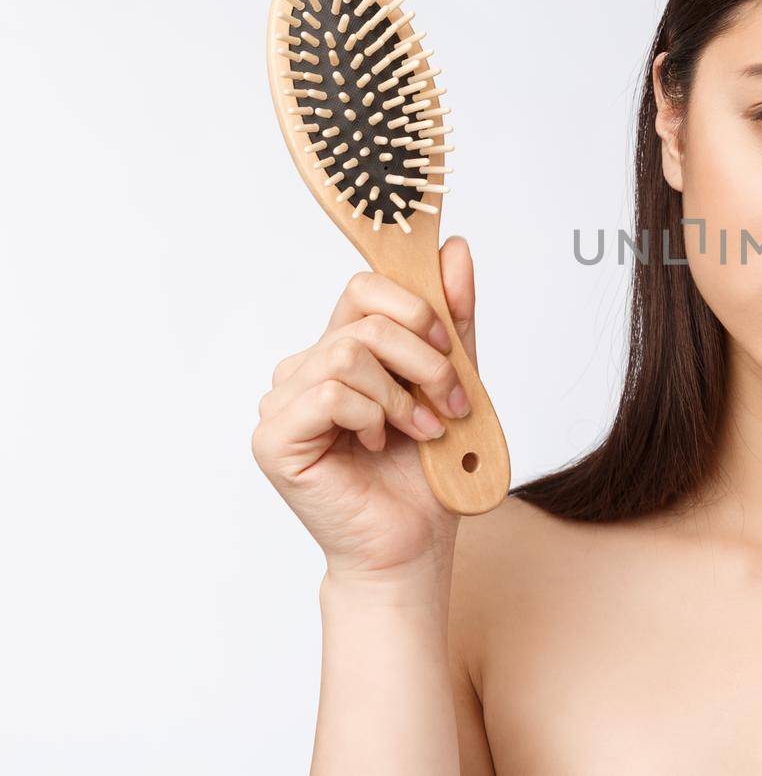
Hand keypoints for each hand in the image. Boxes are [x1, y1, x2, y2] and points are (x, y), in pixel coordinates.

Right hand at [252, 236, 480, 582]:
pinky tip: (380, 444)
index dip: (415, 306)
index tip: (451, 347)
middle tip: (452, 402)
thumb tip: (455, 248)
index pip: (365, 289)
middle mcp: (304, 370)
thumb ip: (452, 320)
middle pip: (365, 319)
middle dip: (425, 358)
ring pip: (349, 353)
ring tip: (421, 430)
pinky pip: (330, 393)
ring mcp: (282, 404)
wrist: (412, 544)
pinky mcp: (275, 439)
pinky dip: (372, 415)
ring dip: (403, 394)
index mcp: (339, 352)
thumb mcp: (453, 382)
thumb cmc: (426, 473)